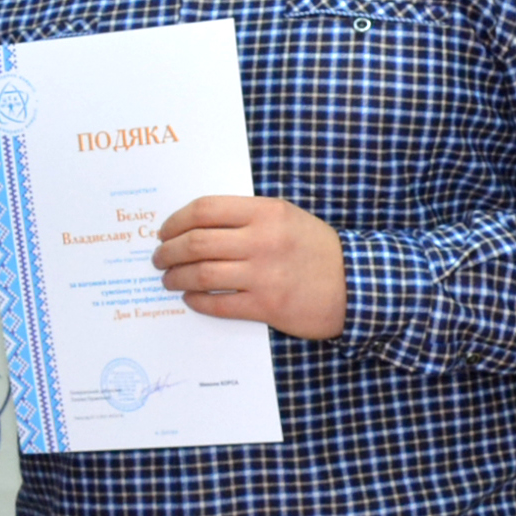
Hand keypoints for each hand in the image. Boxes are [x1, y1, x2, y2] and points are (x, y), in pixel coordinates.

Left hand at [155, 195, 348, 338]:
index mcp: (266, 211)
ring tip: (169, 280)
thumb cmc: (316, 250)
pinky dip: (198, 301)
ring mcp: (265, 275)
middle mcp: (263, 240)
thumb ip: (247, 217)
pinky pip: (219, 304)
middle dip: (168, 251)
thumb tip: (196, 225)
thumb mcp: (286, 217)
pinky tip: (191, 298)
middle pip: (197, 242)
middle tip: (158, 258)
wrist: (356, 285)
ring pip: (202, 274)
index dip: (176, 220)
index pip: (205, 209)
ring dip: (177, 277)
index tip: (164, 231)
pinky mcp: (268, 307)